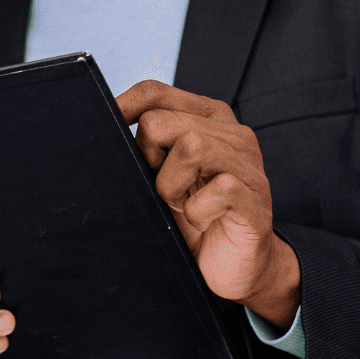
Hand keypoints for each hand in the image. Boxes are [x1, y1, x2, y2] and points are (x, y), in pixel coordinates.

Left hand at [117, 80, 300, 328]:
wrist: (233, 266)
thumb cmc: (193, 215)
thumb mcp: (162, 174)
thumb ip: (146, 147)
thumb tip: (104, 130)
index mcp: (206, 117)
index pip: (153, 92)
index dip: (121, 108)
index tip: (104, 130)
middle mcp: (232, 132)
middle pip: (160, 122)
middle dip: (148, 160)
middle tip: (163, 189)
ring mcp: (249, 164)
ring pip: (191, 146)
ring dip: (171, 186)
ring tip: (182, 205)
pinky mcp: (256, 197)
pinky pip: (219, 189)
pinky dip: (197, 211)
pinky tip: (201, 220)